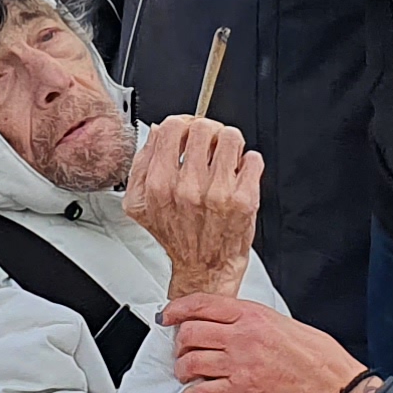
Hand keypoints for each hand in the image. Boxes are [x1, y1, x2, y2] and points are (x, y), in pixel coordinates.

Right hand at [127, 114, 262, 297]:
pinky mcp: (244, 200)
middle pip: (203, 127)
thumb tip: (156, 132)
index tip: (189, 131)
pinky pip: (253, 159)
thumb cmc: (177, 237)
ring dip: (230, 144)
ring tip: (226, 158)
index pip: (172, 127)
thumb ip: (142, 164)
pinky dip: (248, 163)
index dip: (183, 123)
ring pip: (231, 137)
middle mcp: (188, 188)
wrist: (204, 269)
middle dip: (209, 131)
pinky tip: (239, 175)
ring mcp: (218, 193)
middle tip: (210, 145)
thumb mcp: (140, 205)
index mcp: (160, 185)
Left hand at [169, 291, 366, 392]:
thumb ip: (246, 319)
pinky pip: (203, 392)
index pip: (201, 304)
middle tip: (182, 350)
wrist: (325, 380)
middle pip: (190, 333)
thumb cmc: (310, 352)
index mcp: (250, 314)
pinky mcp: (241, 390)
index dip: (176, 309)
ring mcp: (239, 364)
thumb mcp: (276, 319)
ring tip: (187, 374)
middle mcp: (241, 336)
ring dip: (183, 370)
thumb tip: (221, 321)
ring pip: (191, 362)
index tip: (167, 315)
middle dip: (180, 344)